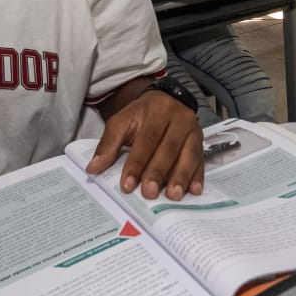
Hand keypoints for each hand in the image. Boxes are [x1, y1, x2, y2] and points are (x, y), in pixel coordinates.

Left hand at [87, 90, 204, 199]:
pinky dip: (198, 176)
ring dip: (181, 176)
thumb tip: (93, 168)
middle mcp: (179, 119)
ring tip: (173, 195)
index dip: (136, 163)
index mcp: (157, 112)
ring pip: (189, 155)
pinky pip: (201, 160)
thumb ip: (109, 144)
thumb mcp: (122, 121)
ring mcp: (193, 131)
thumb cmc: (142, 115)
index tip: (128, 185)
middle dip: (158, 172)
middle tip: (149, 193)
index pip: (146, 140)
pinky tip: (194, 191)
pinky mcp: (201, 142)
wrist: (166, 100)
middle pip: (169, 148)